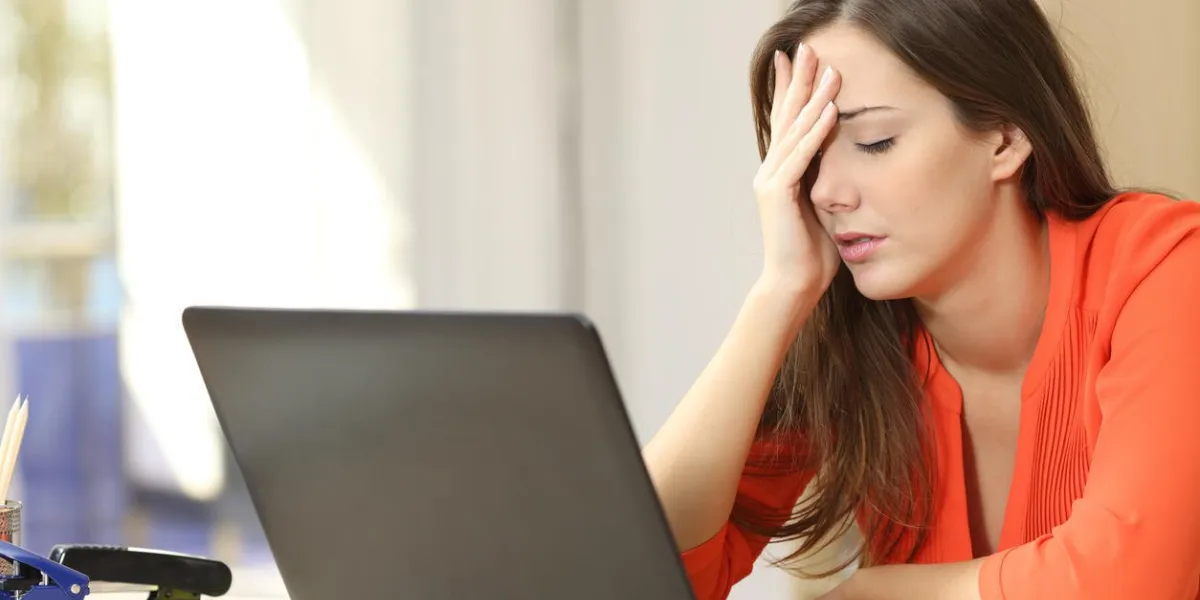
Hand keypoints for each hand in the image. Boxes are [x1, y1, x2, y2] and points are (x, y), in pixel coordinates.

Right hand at [753, 43, 841, 297]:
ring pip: (795, 131)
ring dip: (813, 99)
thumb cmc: (812, 254)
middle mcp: (771, 171)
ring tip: (829, 71)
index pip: (787, 123)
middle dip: (798, 82)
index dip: (792, 91)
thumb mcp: (823, 208)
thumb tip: (845, 164)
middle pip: (786, 117)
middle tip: (807, 49)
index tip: (799, 62)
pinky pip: (801, 156)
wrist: (793, 285)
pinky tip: (829, 111)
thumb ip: (827, 182)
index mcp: (780, 173)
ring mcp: (772, 181)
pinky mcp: (778, 194)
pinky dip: (816, 132)